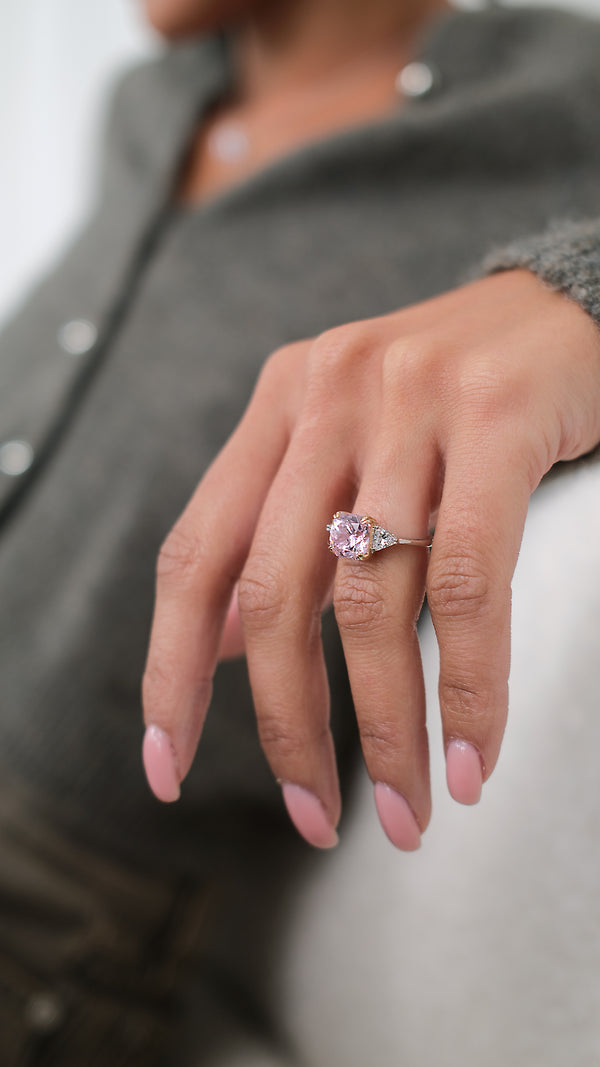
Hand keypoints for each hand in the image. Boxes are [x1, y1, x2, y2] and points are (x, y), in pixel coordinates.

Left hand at [141, 269, 599, 849]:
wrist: (562, 308)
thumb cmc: (450, 397)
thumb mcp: (344, 443)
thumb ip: (279, 532)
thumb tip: (225, 652)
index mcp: (278, 405)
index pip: (194, 555)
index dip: (171, 670)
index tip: (167, 765)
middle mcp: (327, 397)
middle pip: (273, 593)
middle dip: (287, 726)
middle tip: (314, 815)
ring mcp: (408, 403)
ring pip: (372, 601)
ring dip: (387, 728)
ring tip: (408, 809)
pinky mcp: (494, 420)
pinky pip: (469, 583)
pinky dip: (470, 686)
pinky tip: (475, 751)